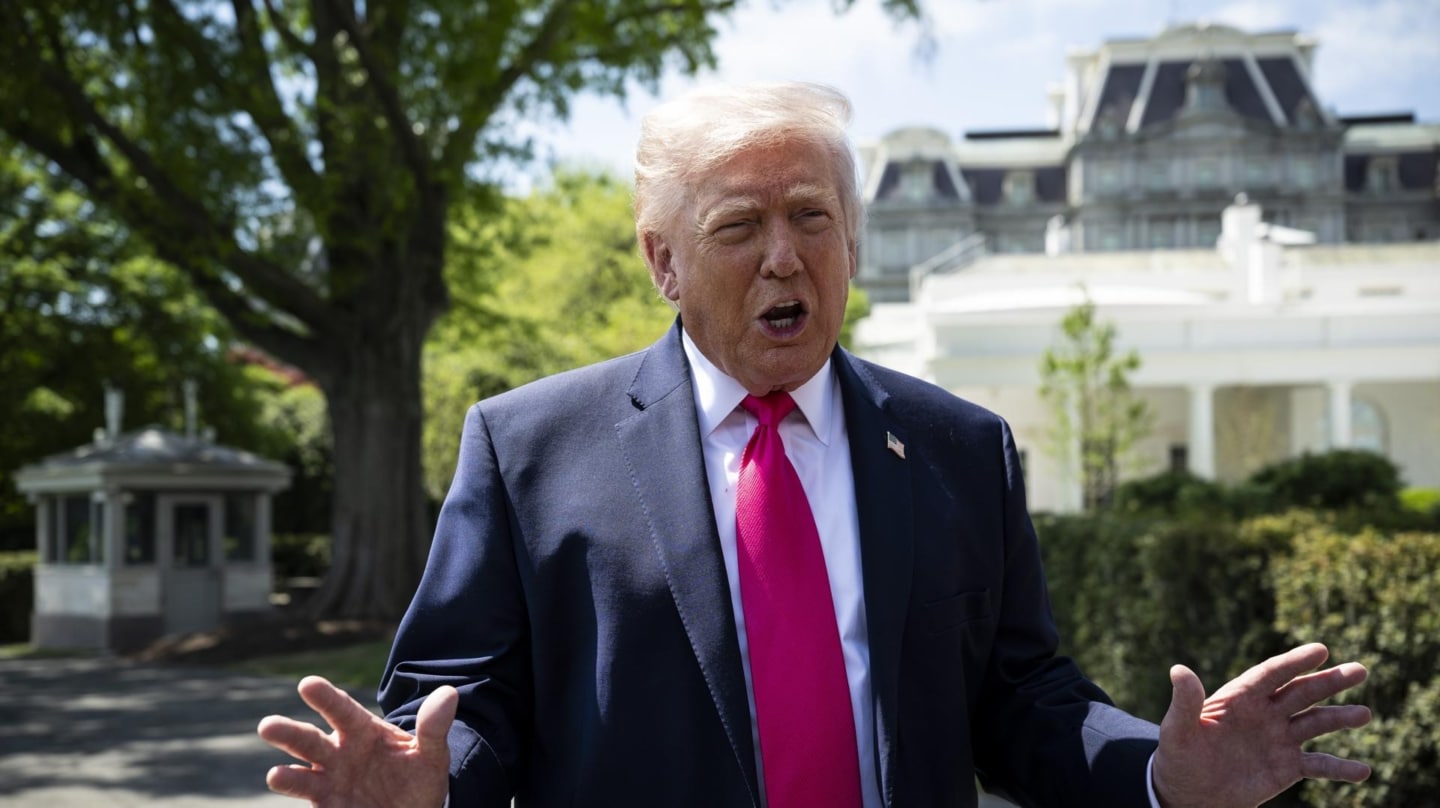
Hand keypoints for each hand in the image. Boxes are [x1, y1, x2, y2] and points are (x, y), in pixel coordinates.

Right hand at [257, 675, 455, 806]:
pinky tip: (284, 788)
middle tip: (268, 725)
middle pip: (309, 740)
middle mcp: (338, 753)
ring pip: (300, 775)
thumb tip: (449, 694)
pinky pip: (310, 803)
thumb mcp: (431, 754)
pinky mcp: (326, 807)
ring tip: (276, 776)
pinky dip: (298, 798)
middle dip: (289, 733)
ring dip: (286, 776)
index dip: (325, 698)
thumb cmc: (418, 778)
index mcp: (362, 732)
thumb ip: (434, 727)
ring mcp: (329, 782)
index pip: (342, 710)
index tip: (308, 684)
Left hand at [1153, 643, 1370, 807]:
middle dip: (1330, 681)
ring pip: (1316, 723)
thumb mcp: (1178, 730)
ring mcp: (1279, 738)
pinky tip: (1362, 771)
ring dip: (1340, 718)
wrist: (1190, 793)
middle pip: (1302, 692)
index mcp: (1240, 698)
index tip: (1321, 649)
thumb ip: (1185, 702)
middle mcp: (1265, 714)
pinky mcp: (1287, 766)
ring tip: (1363, 714)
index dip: (1295, 661)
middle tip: (1360, 671)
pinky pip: (1318, 765)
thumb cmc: (1179, 757)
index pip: (1272, 674)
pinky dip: (1340, 768)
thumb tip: (1178, 670)